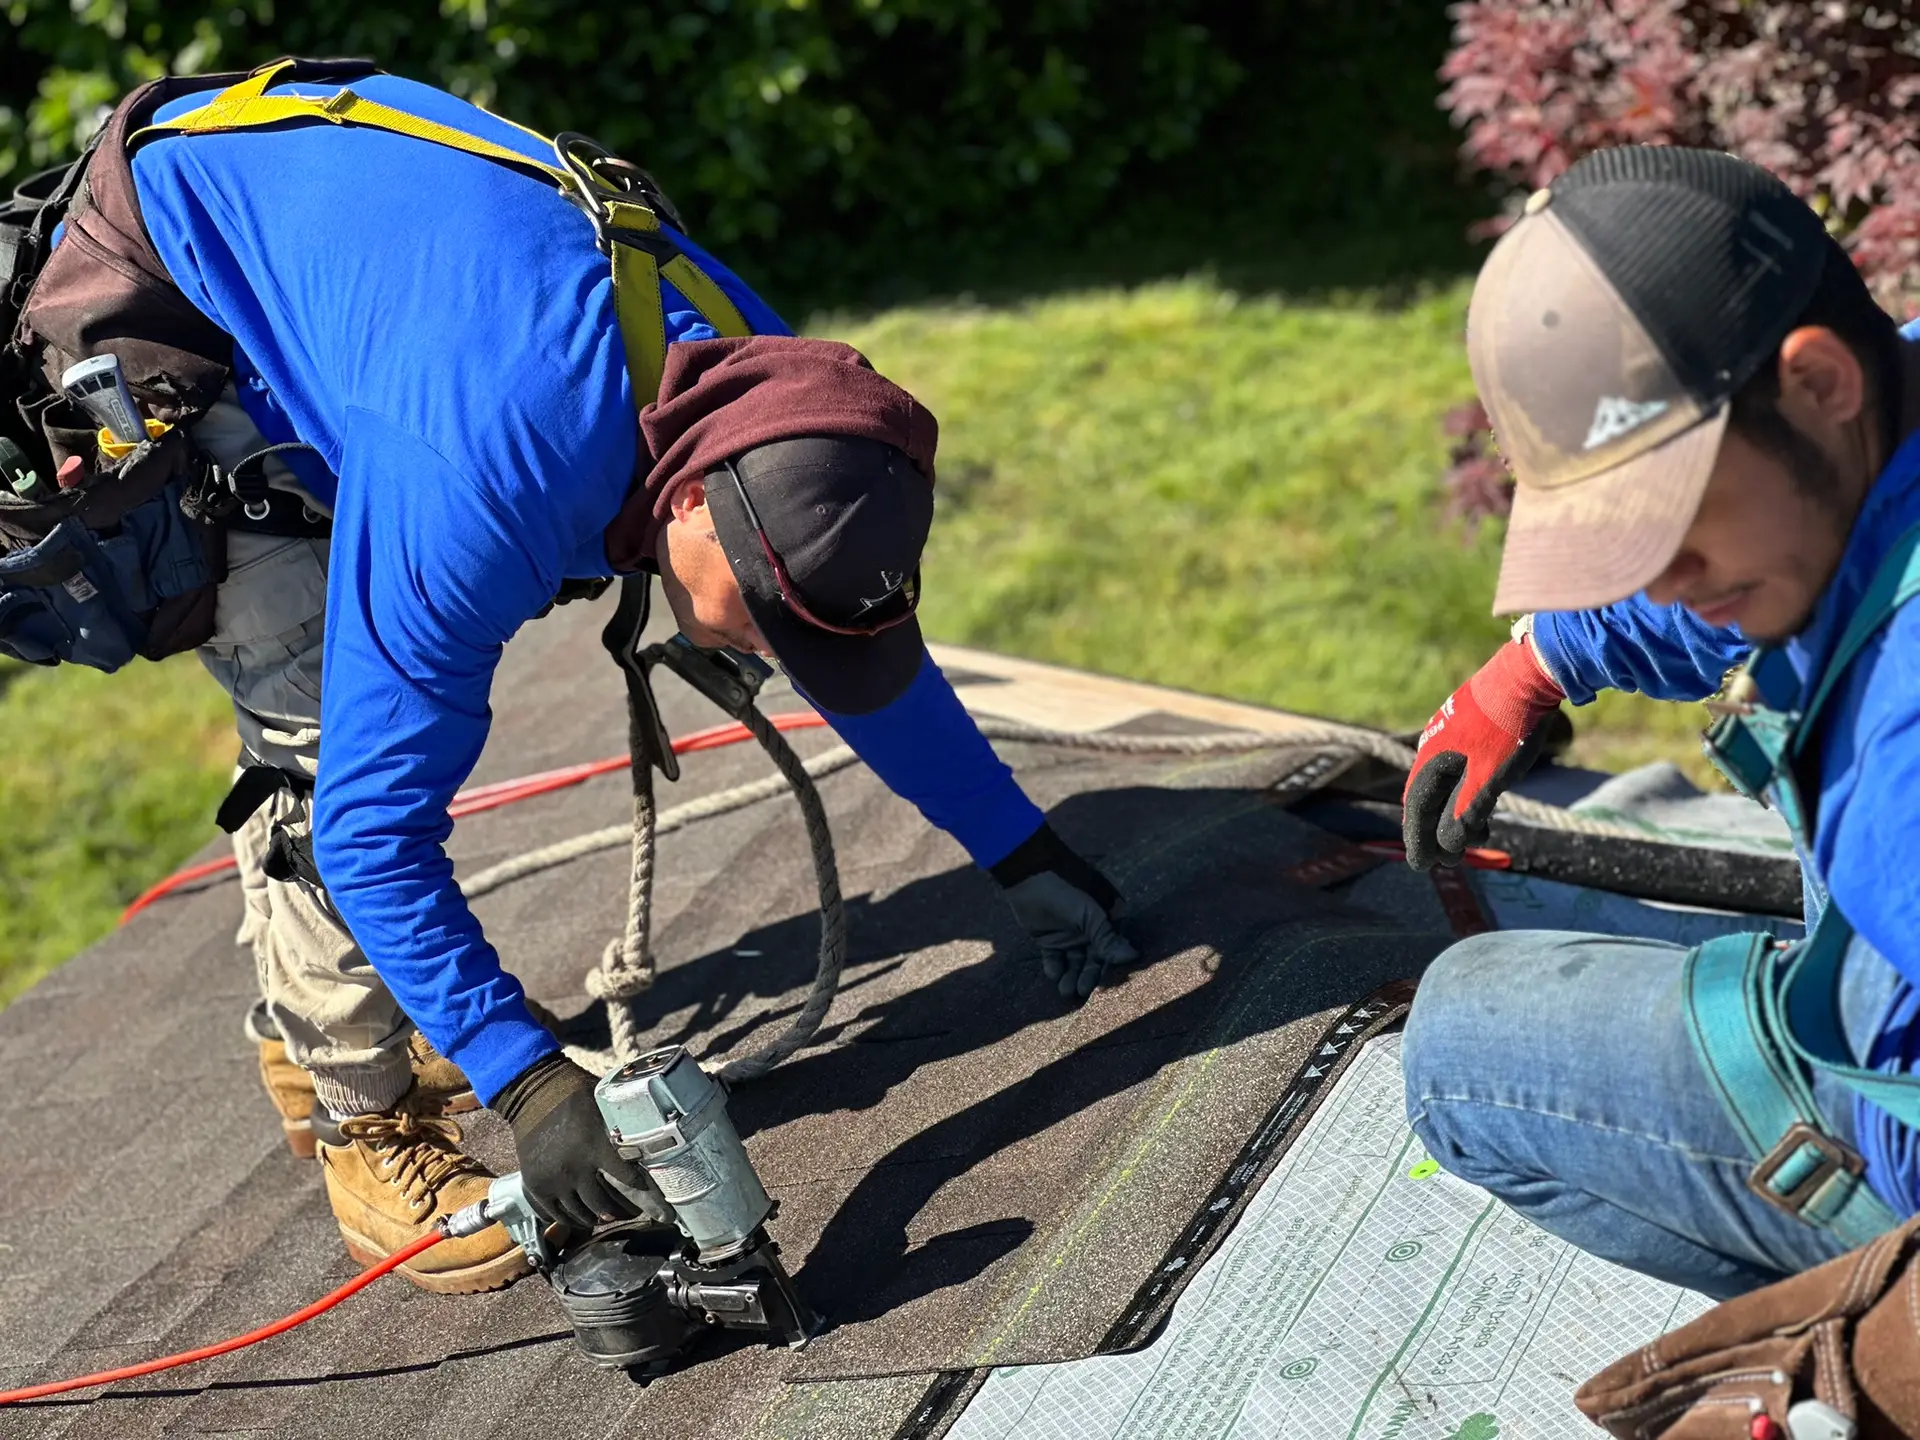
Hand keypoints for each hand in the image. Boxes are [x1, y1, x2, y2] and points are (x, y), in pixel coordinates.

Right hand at [494, 1052, 662, 1229]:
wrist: (533, 1094)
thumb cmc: (574, 1096)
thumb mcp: (604, 1105)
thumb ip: (622, 1125)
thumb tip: (655, 1129)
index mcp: (595, 1145)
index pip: (628, 1178)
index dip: (644, 1190)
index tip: (656, 1196)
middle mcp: (574, 1168)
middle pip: (603, 1205)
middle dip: (620, 1212)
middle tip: (632, 1213)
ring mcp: (553, 1180)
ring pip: (579, 1214)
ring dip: (596, 1219)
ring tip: (608, 1217)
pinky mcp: (536, 1185)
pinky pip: (554, 1214)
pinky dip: (569, 1219)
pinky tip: (581, 1217)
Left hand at [990, 823, 1139, 999]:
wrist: (1028, 873)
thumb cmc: (1066, 888)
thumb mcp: (1089, 914)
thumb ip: (1107, 938)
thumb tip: (1132, 956)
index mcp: (1108, 918)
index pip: (1114, 947)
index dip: (1111, 967)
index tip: (1109, 985)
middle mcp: (1092, 929)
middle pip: (1094, 959)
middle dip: (1088, 976)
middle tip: (1082, 991)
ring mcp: (1071, 935)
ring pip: (1074, 962)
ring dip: (1071, 976)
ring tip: (1066, 990)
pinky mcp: (1050, 939)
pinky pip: (1055, 959)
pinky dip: (1055, 968)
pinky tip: (1054, 974)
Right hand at [1403, 638, 1563, 869]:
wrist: (1530, 674)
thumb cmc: (1508, 730)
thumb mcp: (1487, 780)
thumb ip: (1465, 815)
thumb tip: (1448, 846)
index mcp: (1430, 761)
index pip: (1416, 811)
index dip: (1418, 841)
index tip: (1422, 866)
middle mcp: (1433, 749)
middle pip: (1428, 800)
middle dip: (1437, 833)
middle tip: (1450, 861)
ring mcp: (1450, 737)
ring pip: (1446, 785)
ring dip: (1456, 815)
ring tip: (1479, 836)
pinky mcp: (1468, 729)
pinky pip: (1458, 771)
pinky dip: (1466, 794)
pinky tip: (1485, 802)